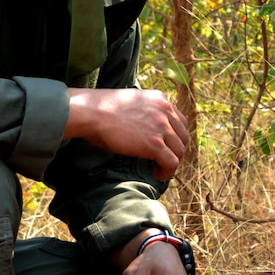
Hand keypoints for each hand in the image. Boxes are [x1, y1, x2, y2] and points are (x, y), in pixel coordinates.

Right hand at [65, 88, 187, 180]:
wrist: (92, 112)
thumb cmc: (101, 109)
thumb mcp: (131, 101)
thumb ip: (144, 110)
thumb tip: (145, 127)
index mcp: (160, 99)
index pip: (179, 121)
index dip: (175, 137)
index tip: (166, 146)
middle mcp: (165, 111)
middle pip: (183, 136)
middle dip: (176, 150)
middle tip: (164, 160)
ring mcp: (161, 127)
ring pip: (180, 151)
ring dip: (172, 163)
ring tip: (159, 169)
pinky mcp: (155, 144)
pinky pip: (171, 162)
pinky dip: (167, 172)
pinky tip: (157, 174)